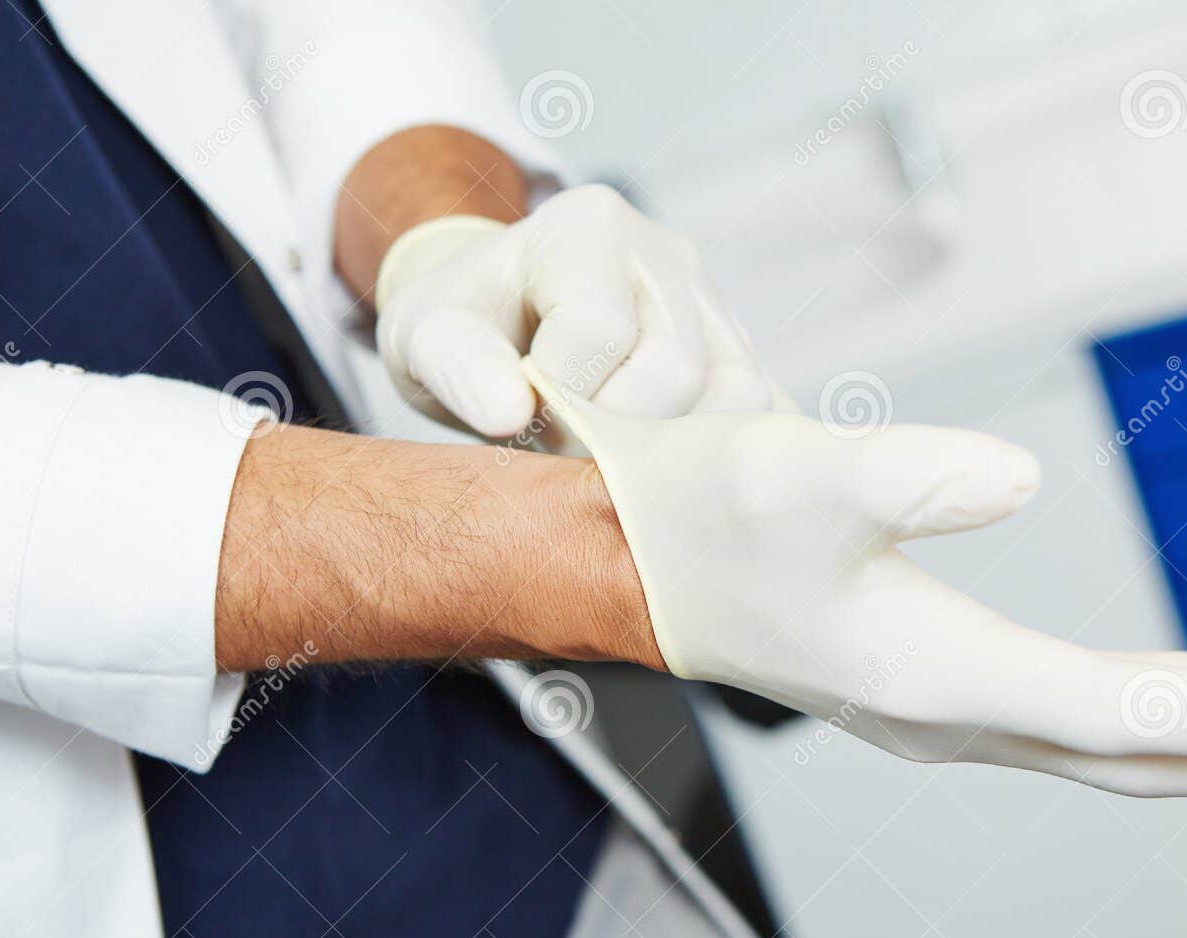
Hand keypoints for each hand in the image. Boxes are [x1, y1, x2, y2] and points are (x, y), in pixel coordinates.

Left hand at [375, 185, 787, 437]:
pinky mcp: (738, 351)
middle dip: (615, 431)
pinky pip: (760, 414)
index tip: (519, 415)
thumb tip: (508, 411)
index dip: (559, 399)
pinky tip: (658, 462)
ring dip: (671, 449)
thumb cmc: (464, 326)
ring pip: (736, 398)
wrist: (499, 319)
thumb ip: (456, 366)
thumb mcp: (425, 337)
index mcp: (587, 227)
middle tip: (562, 441)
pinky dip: (713, 452)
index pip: (600, 332)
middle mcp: (666, 252)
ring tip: (607, 447)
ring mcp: (713, 302)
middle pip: (677, 370)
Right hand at [525, 360, 1186, 803]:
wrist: (615, 560)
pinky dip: (1160, 729)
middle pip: (1144, 760)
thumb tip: (1020, 475)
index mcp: (925, 673)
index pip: (1117, 717)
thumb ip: (901, 470)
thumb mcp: (790, 469)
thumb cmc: (693, 513)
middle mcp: (947, 714)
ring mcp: (942, 713)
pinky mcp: (933, 690)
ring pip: (1117, 754)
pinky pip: (1078, 729)